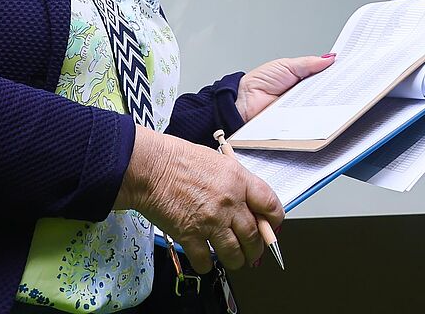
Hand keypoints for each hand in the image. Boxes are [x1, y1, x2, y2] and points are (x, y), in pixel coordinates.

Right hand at [113, 128, 280, 271]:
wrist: (150, 167)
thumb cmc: (178, 159)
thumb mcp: (218, 162)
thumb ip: (236, 183)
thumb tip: (247, 203)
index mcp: (238, 180)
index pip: (270, 204)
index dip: (274, 220)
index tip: (271, 226)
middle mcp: (228, 202)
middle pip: (254, 235)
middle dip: (256, 248)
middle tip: (254, 252)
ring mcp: (210, 221)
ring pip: (234, 252)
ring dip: (237, 260)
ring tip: (235, 260)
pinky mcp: (190, 235)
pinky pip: (205, 259)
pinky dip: (207, 265)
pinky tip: (206, 262)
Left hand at [237, 52, 336, 122]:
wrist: (243, 101)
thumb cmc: (260, 81)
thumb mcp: (287, 65)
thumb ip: (308, 63)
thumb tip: (329, 58)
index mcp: (303, 78)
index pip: (324, 77)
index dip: (335, 75)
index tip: (347, 72)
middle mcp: (304, 94)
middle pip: (325, 93)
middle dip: (334, 89)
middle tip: (344, 86)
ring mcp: (301, 109)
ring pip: (319, 108)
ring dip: (325, 104)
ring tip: (334, 99)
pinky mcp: (296, 123)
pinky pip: (309, 121)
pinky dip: (314, 118)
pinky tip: (320, 113)